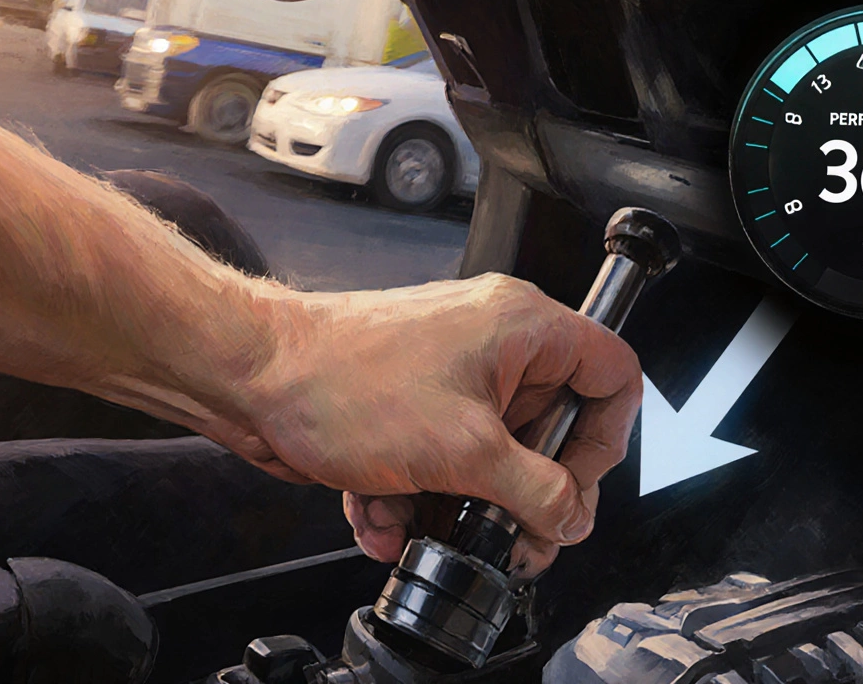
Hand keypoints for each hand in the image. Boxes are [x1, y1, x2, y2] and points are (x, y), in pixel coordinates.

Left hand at [212, 274, 641, 577]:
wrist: (251, 378)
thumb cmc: (342, 382)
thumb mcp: (465, 453)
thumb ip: (536, 492)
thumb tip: (571, 517)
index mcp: (523, 328)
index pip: (611, 374)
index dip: (605, 439)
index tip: (573, 487)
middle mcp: (493, 344)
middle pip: (550, 429)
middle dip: (521, 493)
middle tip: (512, 533)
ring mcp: (451, 375)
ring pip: (490, 456)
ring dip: (459, 503)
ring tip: (425, 519)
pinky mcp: (413, 406)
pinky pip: (441, 461)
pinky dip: (416, 495)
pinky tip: (381, 512)